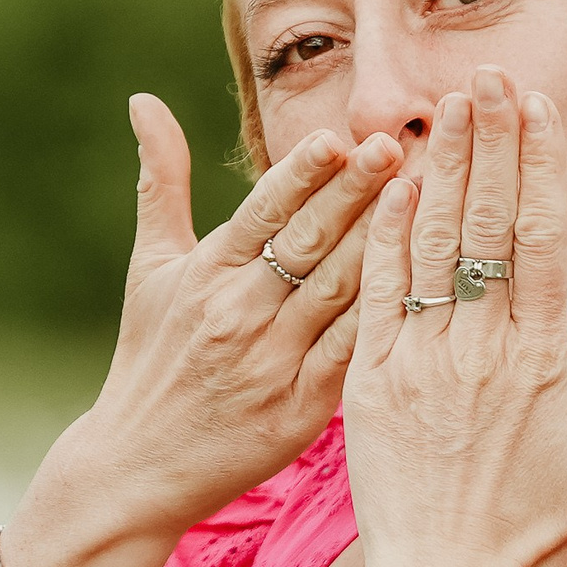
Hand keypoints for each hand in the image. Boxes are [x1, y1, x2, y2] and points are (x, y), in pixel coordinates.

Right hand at [43, 94, 400, 539]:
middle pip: (307, 244)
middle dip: (354, 193)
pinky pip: (353, 352)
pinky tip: (425, 281)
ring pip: (338, 292)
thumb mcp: (151, 265)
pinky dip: (386, 316)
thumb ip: (162, 179)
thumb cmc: (151, 356)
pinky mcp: (300, 408)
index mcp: (206, 274)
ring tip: (427, 198)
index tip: (339, 135)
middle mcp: (238, 313)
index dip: (301, 174)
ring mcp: (271, 362)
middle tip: (400, 145)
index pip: (261, 212)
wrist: (138, 466)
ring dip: (383, 243)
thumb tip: (144, 99)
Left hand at [341, 68, 566, 566]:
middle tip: (486, 72)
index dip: (537, 164)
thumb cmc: (536, 545)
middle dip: (489, 141)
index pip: (540, 239)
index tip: (537, 106)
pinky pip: (377, 291)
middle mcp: (480, 348)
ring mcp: (420, 361)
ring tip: (445, 104)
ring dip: (439, 166)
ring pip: (429, 243)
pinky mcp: (369, 382)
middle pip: (484, 222)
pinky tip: (391, 183)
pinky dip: (385, 233)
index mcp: (542, 360)